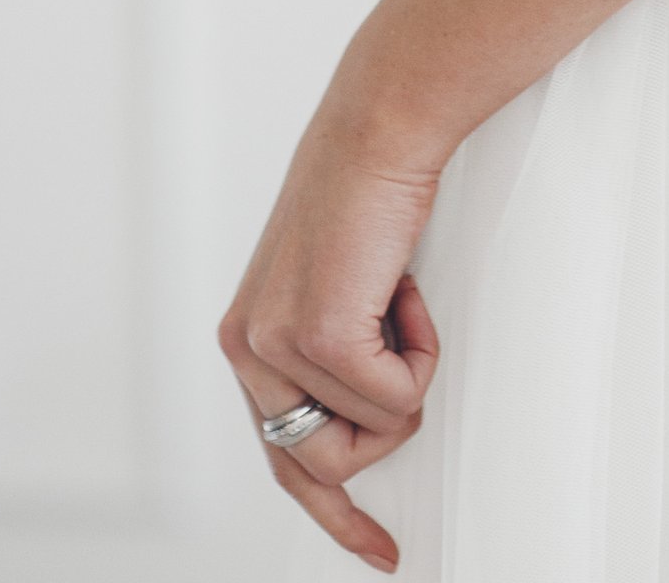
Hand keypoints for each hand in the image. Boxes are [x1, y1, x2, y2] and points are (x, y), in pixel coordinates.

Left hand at [219, 93, 442, 571]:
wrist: (381, 127)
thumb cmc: (371, 195)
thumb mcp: (337, 287)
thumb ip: (328, 354)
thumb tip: (365, 422)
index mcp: (248, 341)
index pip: (282, 459)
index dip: (334, 514)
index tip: (380, 548)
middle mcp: (248, 349)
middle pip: (322, 467)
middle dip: (383, 431)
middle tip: (410, 371)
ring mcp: (278, 347)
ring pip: (371, 436)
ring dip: (406, 378)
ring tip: (398, 300)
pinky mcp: (318, 339)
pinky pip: (396, 402)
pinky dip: (420, 353)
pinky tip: (402, 289)